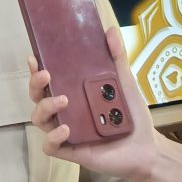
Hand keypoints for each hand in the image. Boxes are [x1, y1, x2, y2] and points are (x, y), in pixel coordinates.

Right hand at [28, 26, 159, 181]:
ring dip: (45, 107)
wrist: (147, 147)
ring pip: (39, 119)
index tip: (34, 57)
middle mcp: (65, 111)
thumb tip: (110, 30)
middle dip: (35, 84)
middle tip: (46, 74)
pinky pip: (51, 146)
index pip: (48, 80)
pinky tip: (67, 128)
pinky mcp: (71, 151)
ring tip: (63, 101)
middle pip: (37, 97)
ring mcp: (66, 131)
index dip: (36, 70)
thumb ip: (117, 58)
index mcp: (73, 93)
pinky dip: (54, 137)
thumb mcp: (125, 82)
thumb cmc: (133, 115)